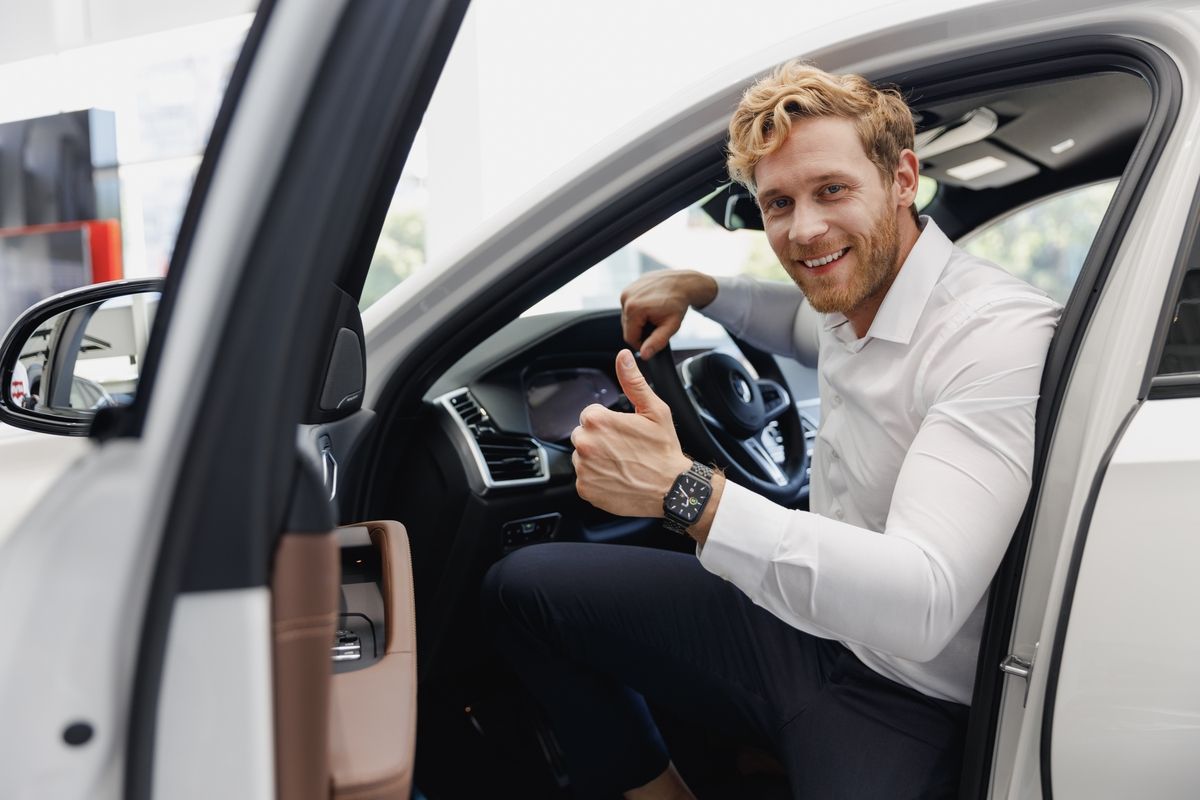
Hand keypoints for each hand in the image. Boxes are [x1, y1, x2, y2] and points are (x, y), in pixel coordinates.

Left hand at [571, 350, 691, 517]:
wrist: (672, 489)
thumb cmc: (664, 450)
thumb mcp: (654, 410)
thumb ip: (633, 382)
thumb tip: (623, 358)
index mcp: (597, 420)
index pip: (590, 415)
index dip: (609, 423)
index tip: (624, 433)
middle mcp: (585, 443)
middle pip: (583, 435)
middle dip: (599, 440)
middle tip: (624, 449)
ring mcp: (583, 468)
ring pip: (583, 457)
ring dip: (597, 459)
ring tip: (622, 464)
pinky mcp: (585, 489)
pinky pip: (585, 478)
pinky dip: (597, 479)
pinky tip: (617, 478)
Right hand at [620, 270, 717, 359]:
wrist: (683, 283)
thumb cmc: (678, 303)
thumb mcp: (670, 326)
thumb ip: (656, 342)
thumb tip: (644, 355)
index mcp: (634, 308)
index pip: (630, 338)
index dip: (641, 344)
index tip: (654, 340)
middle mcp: (626, 298)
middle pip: (627, 327)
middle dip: (641, 330)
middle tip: (657, 324)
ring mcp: (627, 291)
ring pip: (627, 318)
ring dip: (639, 320)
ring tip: (655, 314)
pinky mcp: (628, 288)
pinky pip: (629, 307)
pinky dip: (638, 311)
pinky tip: (651, 307)